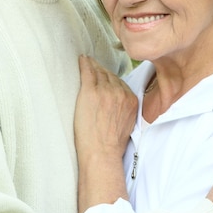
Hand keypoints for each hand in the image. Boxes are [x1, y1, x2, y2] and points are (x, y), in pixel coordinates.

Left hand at [74, 55, 137, 212]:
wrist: (101, 152)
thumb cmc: (111, 144)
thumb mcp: (126, 123)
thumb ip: (125, 108)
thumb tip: (116, 103)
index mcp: (131, 100)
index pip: (119, 82)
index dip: (110, 78)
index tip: (104, 75)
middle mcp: (120, 92)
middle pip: (110, 75)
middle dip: (102, 72)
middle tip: (94, 67)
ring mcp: (105, 91)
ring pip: (99, 72)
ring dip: (93, 67)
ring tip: (87, 63)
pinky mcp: (90, 92)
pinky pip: (87, 72)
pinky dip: (84, 64)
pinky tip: (81, 59)